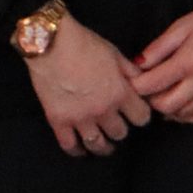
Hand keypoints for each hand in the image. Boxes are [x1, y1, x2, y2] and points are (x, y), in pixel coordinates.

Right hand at [25, 13, 153, 157]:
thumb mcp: (114, 53)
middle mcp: (103, 110)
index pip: (142, 118)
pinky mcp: (59, 120)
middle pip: (120, 133)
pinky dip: (77, 150)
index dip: (140, 115)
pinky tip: (80, 149)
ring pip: (97, 144)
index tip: (135, 113)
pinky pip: (70, 145)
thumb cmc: (83, 43)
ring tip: (103, 144)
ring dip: (103, 146)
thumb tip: (142, 84)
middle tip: (115, 123)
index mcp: (120, 92)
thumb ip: (131, 72)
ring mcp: (80, 118)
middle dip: (120, 128)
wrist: (50, 42)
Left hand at [132, 0, 192, 123]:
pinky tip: (178, 109)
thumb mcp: (181, 26)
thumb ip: (158, 48)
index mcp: (187, 62)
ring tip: (159, 95)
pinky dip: (187, 117)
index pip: (152, 85)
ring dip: (167, 109)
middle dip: (149, 100)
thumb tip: (138, 64)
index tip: (129, 80)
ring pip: (184, 114)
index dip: (135, 85)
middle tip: (144, 88)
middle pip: (165, 105)